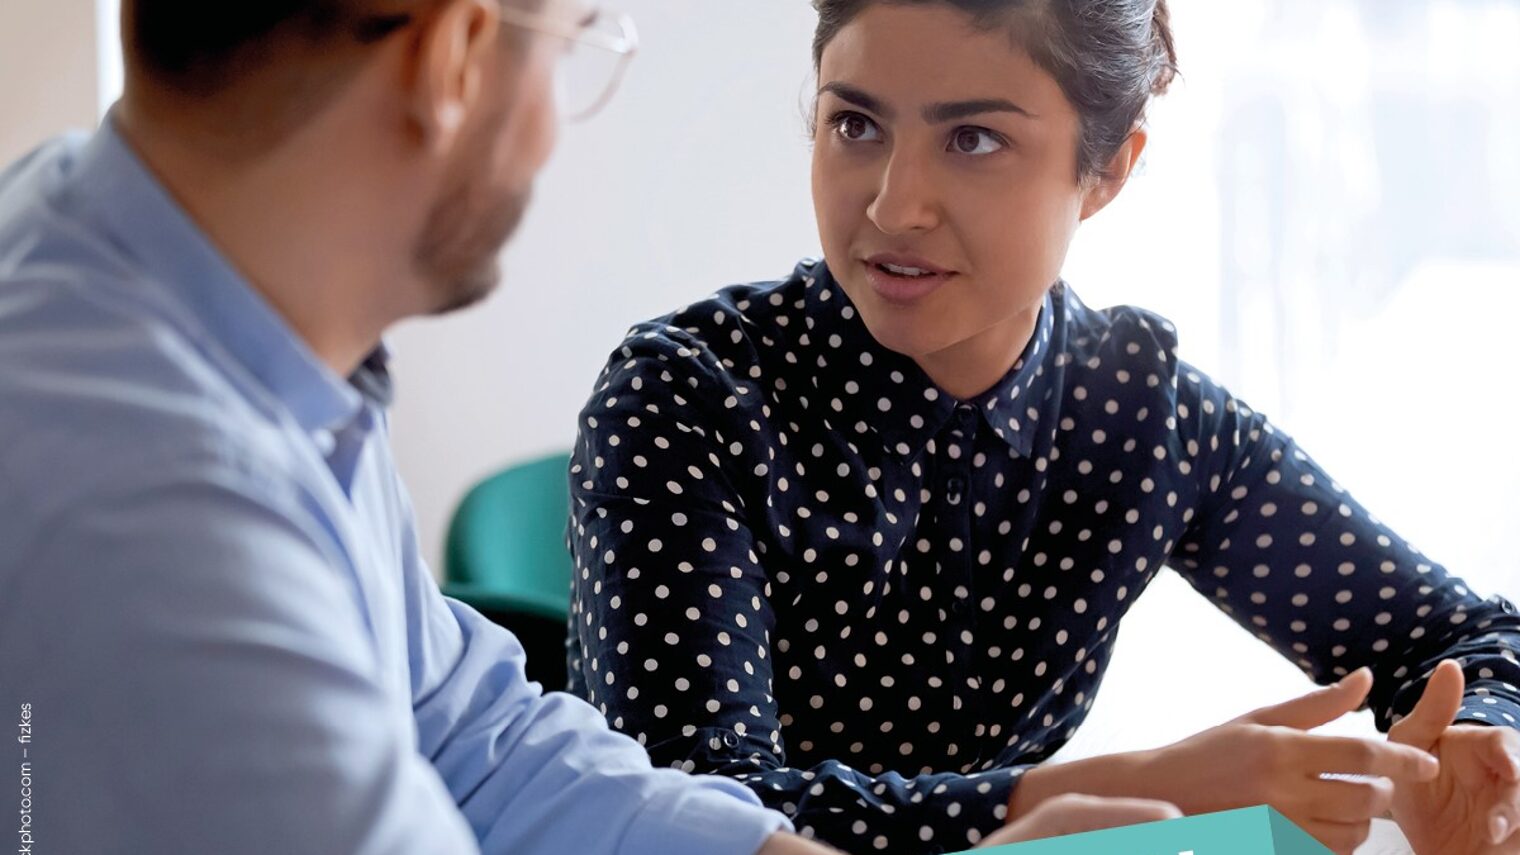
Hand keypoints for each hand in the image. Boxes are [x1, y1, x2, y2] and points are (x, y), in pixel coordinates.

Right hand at [1010, 668, 1440, 854]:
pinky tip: (1323, 827)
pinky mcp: (1272, 848)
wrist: (1157, 795)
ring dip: (1362, 822)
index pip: (1360, 755)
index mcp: (1278, 747)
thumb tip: (1365, 678)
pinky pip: (1328, 854)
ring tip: (1345, 806)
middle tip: (1372, 785)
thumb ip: (1317, 704)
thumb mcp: (1257, 719)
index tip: (1427, 764)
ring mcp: (1276, 827)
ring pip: (1354, 834)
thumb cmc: (1209, 751)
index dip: (1402, 759)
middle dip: (1381, 793)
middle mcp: (1280, 789)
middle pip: (1366, 799)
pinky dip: (1338, 843)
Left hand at [1390, 659, 1519, 854]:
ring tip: (1490, 837)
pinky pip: (1519, 838)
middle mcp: (1507, 775)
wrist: (1407, 835)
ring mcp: (1512, 808)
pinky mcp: (1515, 838)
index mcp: (1485, 747)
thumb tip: (1452, 665)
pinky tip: (1493, 847)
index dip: (1510, 757)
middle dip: (1514, 804)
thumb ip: (1433, 710)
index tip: (1508, 770)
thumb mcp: (1411, 742)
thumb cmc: (1411, 778)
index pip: (1505, 745)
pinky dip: (1512, 844)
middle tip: (1494, 824)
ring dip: (1514, 823)